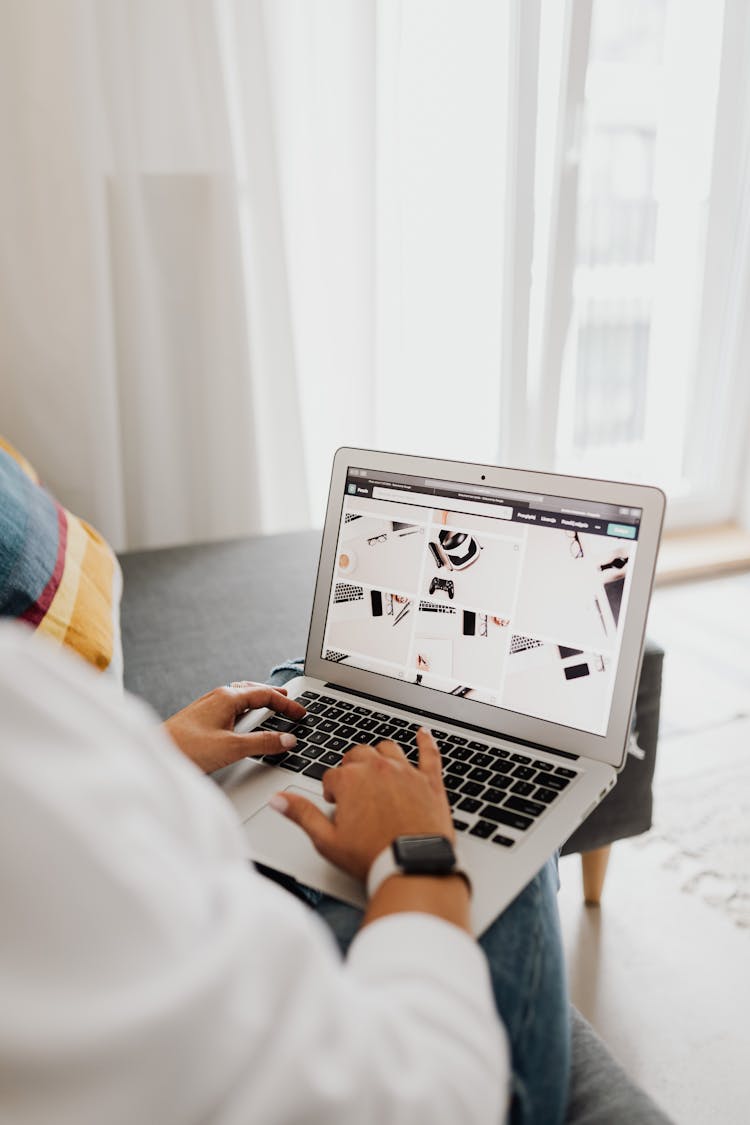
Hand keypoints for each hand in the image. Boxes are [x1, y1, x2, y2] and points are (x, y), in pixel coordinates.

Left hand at [163, 682, 305, 772]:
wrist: (155, 755)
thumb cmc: (188, 749)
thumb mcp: (232, 748)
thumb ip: (263, 743)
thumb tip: (288, 739)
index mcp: (228, 697)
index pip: (266, 694)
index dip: (287, 704)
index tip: (301, 713)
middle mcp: (218, 696)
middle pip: (253, 691)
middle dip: (274, 696)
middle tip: (290, 702)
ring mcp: (208, 705)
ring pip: (241, 697)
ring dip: (258, 701)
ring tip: (271, 707)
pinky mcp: (201, 717)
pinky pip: (230, 706)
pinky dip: (245, 709)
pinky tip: (243, 720)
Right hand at [275, 730, 452, 881]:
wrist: (412, 867)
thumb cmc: (371, 857)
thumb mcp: (327, 840)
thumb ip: (302, 814)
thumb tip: (278, 799)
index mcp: (351, 780)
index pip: (332, 776)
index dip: (331, 792)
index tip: (336, 806)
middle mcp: (378, 769)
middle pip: (358, 756)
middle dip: (352, 770)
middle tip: (353, 791)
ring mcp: (406, 773)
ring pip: (388, 750)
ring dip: (379, 756)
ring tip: (376, 768)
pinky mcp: (430, 782)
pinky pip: (429, 754)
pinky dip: (426, 742)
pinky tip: (424, 734)